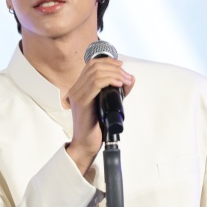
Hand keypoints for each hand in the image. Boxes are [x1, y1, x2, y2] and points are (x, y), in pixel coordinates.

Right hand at [65, 58, 134, 174]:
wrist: (86, 145)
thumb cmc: (95, 129)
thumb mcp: (107, 106)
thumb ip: (117, 92)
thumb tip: (130, 79)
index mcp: (80, 89)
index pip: (91, 65)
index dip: (108, 61)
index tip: (121, 66)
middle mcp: (76, 90)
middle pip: (94, 66)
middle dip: (114, 68)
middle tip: (126, 76)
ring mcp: (77, 95)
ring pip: (96, 73)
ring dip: (115, 74)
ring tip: (125, 81)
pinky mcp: (82, 102)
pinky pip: (95, 84)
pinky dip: (109, 80)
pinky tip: (118, 84)